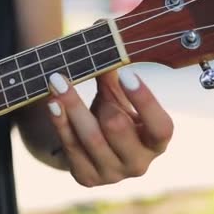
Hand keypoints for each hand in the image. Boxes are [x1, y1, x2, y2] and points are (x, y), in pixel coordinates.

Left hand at [47, 67, 172, 186]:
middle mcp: (139, 163)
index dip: (145, 101)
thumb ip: (114, 75)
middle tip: (80, 75)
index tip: (127, 74)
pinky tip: (52, 103)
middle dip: (99, 100)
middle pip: (118, 129)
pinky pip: (71, 147)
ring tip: (57, 82)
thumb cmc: (110, 115)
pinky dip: (60, 123)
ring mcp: (113, 175)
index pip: (161, 127)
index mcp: (156, 142)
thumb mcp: (117, 98)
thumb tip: (104, 36)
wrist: (89, 148)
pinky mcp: (88, 178)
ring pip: (91, 138)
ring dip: (72, 106)